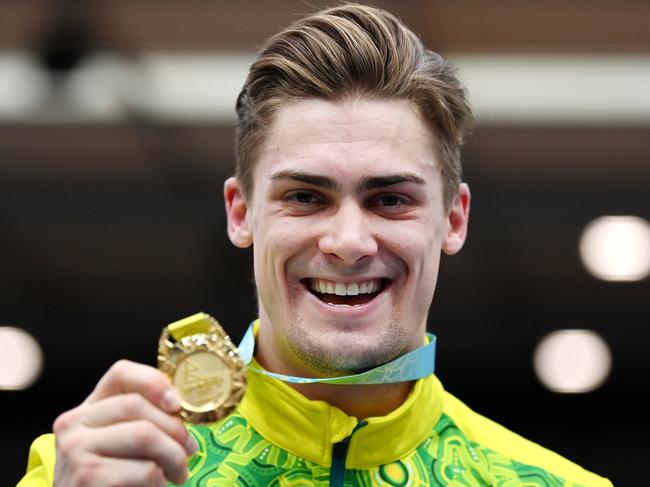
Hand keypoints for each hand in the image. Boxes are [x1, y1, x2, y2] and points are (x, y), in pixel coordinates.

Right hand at [52, 360, 197, 485]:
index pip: (120, 373)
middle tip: (190, 449)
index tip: (177, 404)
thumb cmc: (114, 482)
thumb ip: (142, 420)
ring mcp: (75, 451)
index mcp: (87, 410)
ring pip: (145, 434)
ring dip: (174, 457)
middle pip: (137, 405)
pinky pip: (145, 469)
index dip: (154, 382)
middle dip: (174, 428)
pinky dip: (160, 481)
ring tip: (179, 473)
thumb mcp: (123, 445)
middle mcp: (73, 424)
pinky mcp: (87, 478)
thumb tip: (179, 407)